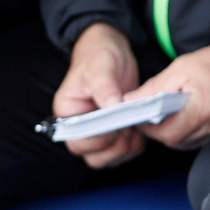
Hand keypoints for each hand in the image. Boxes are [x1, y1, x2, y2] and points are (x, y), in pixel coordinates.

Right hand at [53, 22, 140, 168]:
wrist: (111, 51)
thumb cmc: (99, 55)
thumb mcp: (101, 64)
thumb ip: (104, 85)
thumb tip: (111, 105)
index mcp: (68, 113)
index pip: (78, 140)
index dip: (99, 138)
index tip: (117, 125)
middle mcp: (80, 127)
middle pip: (92, 156)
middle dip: (114, 147)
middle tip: (129, 128)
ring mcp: (98, 132)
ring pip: (108, 158)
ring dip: (125, 148)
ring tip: (136, 126)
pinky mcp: (114, 132)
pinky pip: (123, 151)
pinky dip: (134, 145)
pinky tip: (141, 127)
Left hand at [130, 41, 209, 150]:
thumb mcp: (182, 67)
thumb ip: (154, 87)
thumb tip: (130, 101)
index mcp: (202, 109)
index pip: (167, 132)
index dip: (149, 127)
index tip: (140, 116)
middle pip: (174, 141)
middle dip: (158, 129)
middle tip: (150, 113)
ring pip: (184, 143)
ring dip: (171, 130)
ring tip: (166, 112)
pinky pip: (195, 139)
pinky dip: (185, 130)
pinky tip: (182, 116)